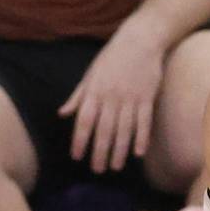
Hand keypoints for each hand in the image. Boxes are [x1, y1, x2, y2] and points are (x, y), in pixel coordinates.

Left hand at [59, 24, 165, 174]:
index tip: (77, 156)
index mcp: (94, 92)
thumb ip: (77, 96)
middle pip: (104, 130)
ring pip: (124, 129)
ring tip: (116, 167)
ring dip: (119, 150)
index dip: (80, 140)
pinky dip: (142, 137)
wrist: (139, 40)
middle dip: (99, 152)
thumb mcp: (90, 75)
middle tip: (97, 170)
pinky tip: (138, 153)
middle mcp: (111, 97)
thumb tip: (61, 114)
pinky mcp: (147, 98)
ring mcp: (130, 98)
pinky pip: (144, 121)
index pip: (84, 121)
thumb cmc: (111, 58)